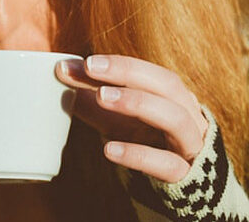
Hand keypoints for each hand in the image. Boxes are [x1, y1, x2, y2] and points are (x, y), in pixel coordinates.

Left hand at [55, 54, 208, 182]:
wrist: (176, 187)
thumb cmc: (142, 141)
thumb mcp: (114, 117)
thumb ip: (89, 95)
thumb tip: (61, 70)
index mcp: (173, 96)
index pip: (148, 72)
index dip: (119, 64)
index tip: (86, 62)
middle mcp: (188, 114)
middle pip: (167, 85)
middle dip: (128, 72)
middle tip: (90, 67)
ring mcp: (189, 145)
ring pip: (175, 119)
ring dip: (138, 103)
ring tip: (101, 96)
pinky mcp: (184, 176)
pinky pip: (166, 164)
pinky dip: (138, 155)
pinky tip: (108, 150)